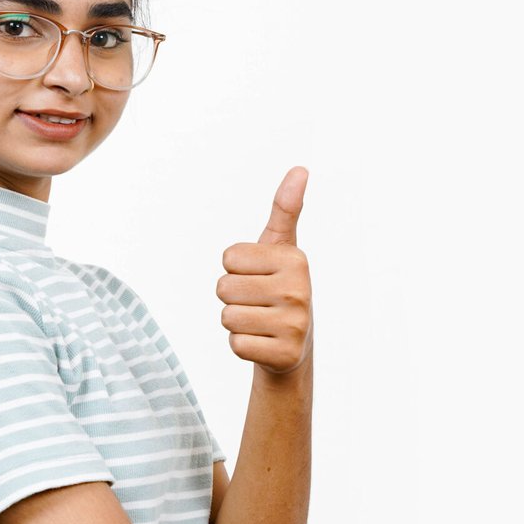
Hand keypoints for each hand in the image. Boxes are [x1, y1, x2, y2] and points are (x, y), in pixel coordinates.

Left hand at [217, 167, 312, 374]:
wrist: (294, 346)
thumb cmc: (280, 289)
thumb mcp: (281, 248)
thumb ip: (285, 210)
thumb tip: (299, 170)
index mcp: (295, 259)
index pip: (228, 258)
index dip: (235, 269)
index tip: (259, 277)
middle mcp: (299, 290)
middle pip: (224, 287)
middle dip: (233, 297)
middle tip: (258, 303)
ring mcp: (294, 324)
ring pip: (227, 316)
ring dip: (236, 322)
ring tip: (260, 321)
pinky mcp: (284, 354)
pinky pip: (235, 344)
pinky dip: (242, 345)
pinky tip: (262, 342)